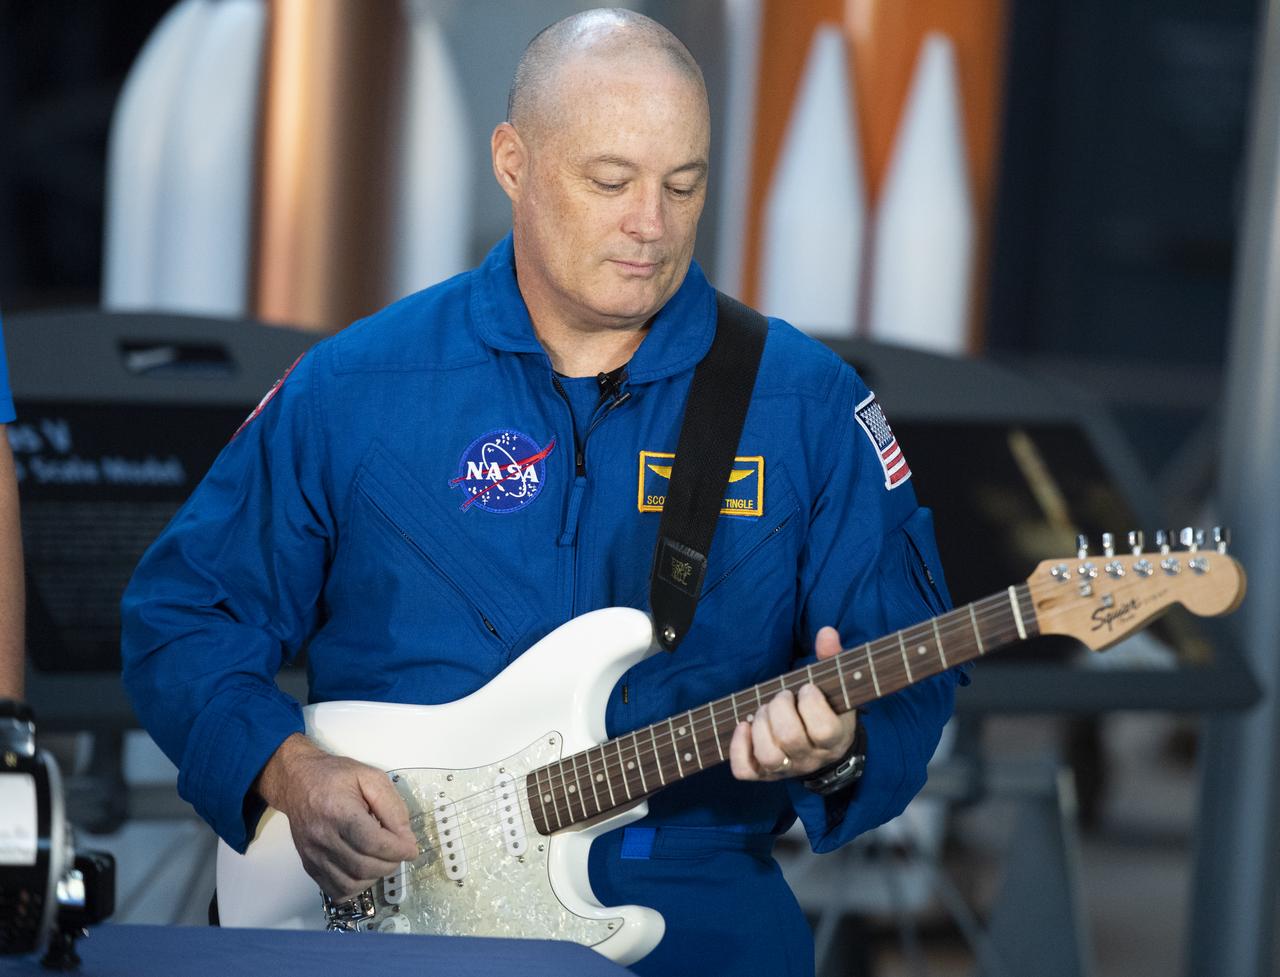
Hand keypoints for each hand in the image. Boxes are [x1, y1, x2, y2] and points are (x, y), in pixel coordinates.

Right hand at [256, 733, 419, 898]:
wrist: (298, 782)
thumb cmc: (335, 776)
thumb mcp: (371, 777)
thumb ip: (392, 806)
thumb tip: (406, 838)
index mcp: (338, 810)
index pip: (373, 843)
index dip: (398, 850)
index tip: (411, 849)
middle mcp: (322, 837)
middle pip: (364, 866)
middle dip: (391, 863)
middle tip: (399, 851)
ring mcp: (313, 855)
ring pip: (351, 883)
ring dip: (376, 876)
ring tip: (383, 858)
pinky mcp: (309, 866)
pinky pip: (336, 890)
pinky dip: (357, 886)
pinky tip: (365, 870)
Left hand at [729, 626, 856, 781]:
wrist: (822, 748)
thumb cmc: (828, 710)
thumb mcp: (835, 687)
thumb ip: (832, 659)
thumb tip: (826, 633)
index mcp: (834, 740)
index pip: (824, 730)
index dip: (811, 704)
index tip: (807, 688)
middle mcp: (811, 759)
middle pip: (790, 739)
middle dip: (780, 708)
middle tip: (782, 696)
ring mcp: (786, 769)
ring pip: (769, 756)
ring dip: (761, 725)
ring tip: (765, 710)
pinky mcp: (763, 774)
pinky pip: (744, 771)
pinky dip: (738, 748)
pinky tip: (743, 726)